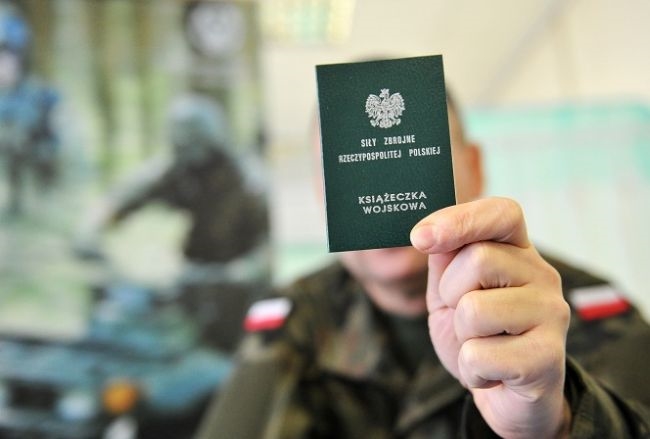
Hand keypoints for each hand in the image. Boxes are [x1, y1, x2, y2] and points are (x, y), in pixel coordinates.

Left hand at [410, 197, 570, 437]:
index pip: (502, 213)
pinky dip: (470, 369)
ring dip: (460, 335)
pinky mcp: (548, 357)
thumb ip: (444, 260)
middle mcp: (542, 275)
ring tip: (481, 345)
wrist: (507, 396)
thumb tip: (424, 233)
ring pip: (474, 309)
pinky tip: (490, 372)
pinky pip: (479, 355)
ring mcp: (551, 314)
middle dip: (451, 293)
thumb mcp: (450, 292)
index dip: (460, 219)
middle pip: (478, 260)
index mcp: (518, 252)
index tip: (420, 237)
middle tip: (465, 318)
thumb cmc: (477, 337)